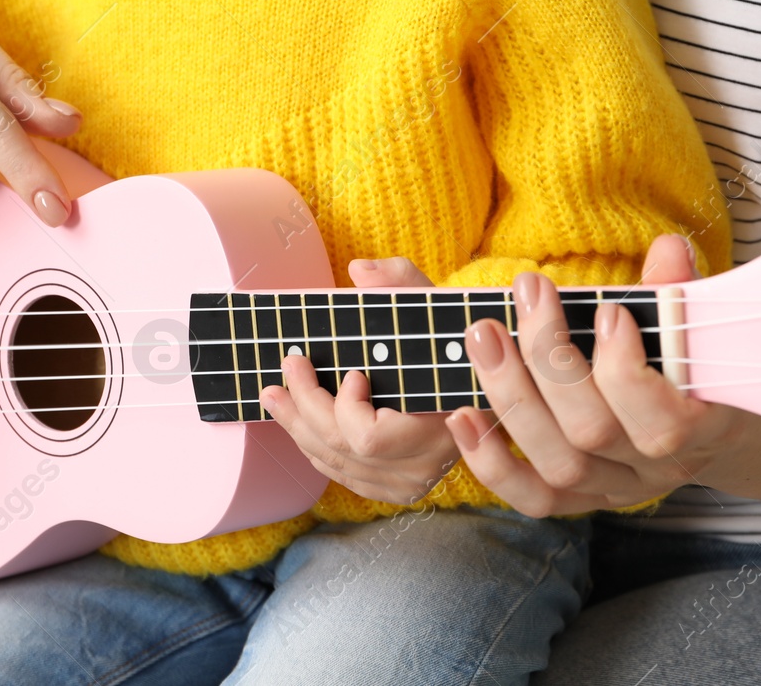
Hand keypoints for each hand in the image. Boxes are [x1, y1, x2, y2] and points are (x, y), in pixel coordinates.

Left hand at [260, 257, 458, 503]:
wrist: (484, 382)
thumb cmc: (455, 342)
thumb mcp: (435, 305)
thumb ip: (401, 282)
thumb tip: (359, 271)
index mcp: (441, 425)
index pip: (369, 437)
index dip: (346, 408)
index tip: (351, 372)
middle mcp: (425, 466)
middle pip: (342, 449)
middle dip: (304, 407)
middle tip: (287, 369)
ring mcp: (410, 483)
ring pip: (336, 465)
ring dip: (299, 427)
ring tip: (275, 396)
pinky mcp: (398, 489)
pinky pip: (345, 476)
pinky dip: (317, 448)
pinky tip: (299, 422)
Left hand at [444, 235, 747, 515]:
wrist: (714, 427)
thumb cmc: (698, 363)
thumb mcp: (700, 329)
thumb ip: (680, 293)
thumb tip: (666, 250)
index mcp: (702, 429)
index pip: (663, 423)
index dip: (627, 372)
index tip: (606, 311)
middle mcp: (656, 469)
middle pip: (593, 433)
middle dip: (549, 360)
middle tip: (525, 293)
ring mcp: (616, 489)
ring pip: (558, 464)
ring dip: (511, 397)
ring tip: (483, 336)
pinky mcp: (581, 501)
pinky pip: (533, 499)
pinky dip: (491, 463)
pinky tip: (462, 414)